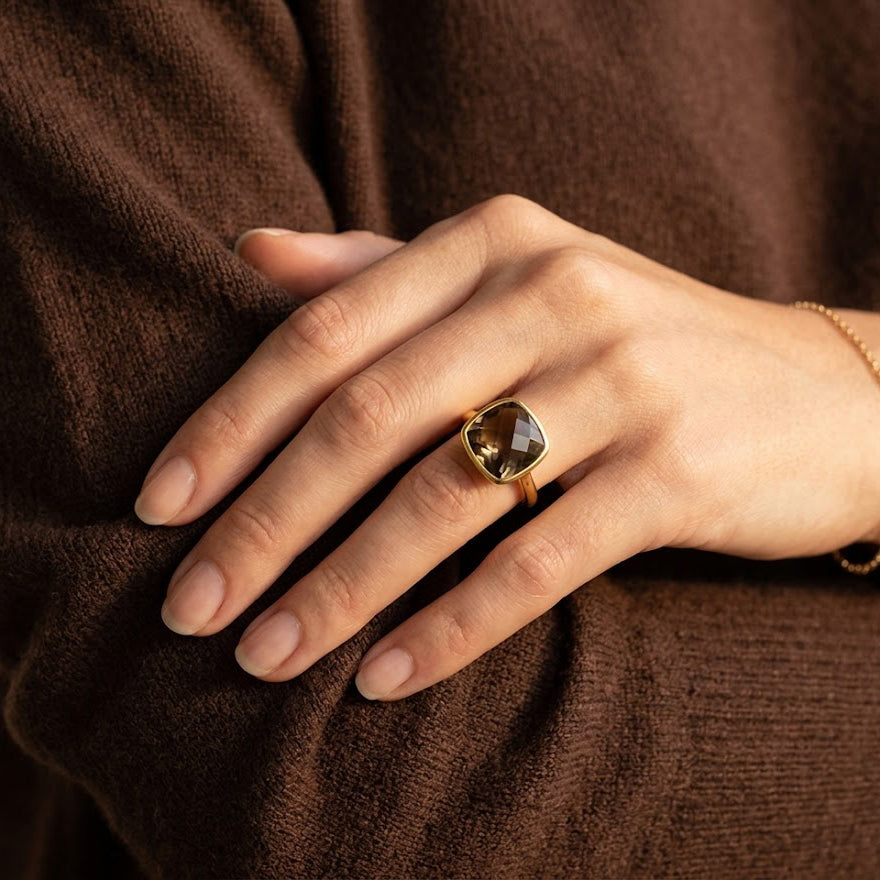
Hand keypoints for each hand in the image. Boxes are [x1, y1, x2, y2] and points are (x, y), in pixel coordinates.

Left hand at [134, 194, 879, 699]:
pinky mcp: (677, 470)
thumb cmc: (638, 341)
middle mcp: (553, 292)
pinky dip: (451, 626)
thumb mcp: (516, 279)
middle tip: (190, 608)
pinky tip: (383, 679)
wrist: (819, 392)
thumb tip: (250, 253)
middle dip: (264, 524)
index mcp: (495, 240)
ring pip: (442, 497)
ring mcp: (621, 378)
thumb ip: (383, 268)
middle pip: (366, 419)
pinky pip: (537, 560)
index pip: (325, 333)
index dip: (230, 425)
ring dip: (339, 589)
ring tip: (266, 656)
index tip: (161, 508)